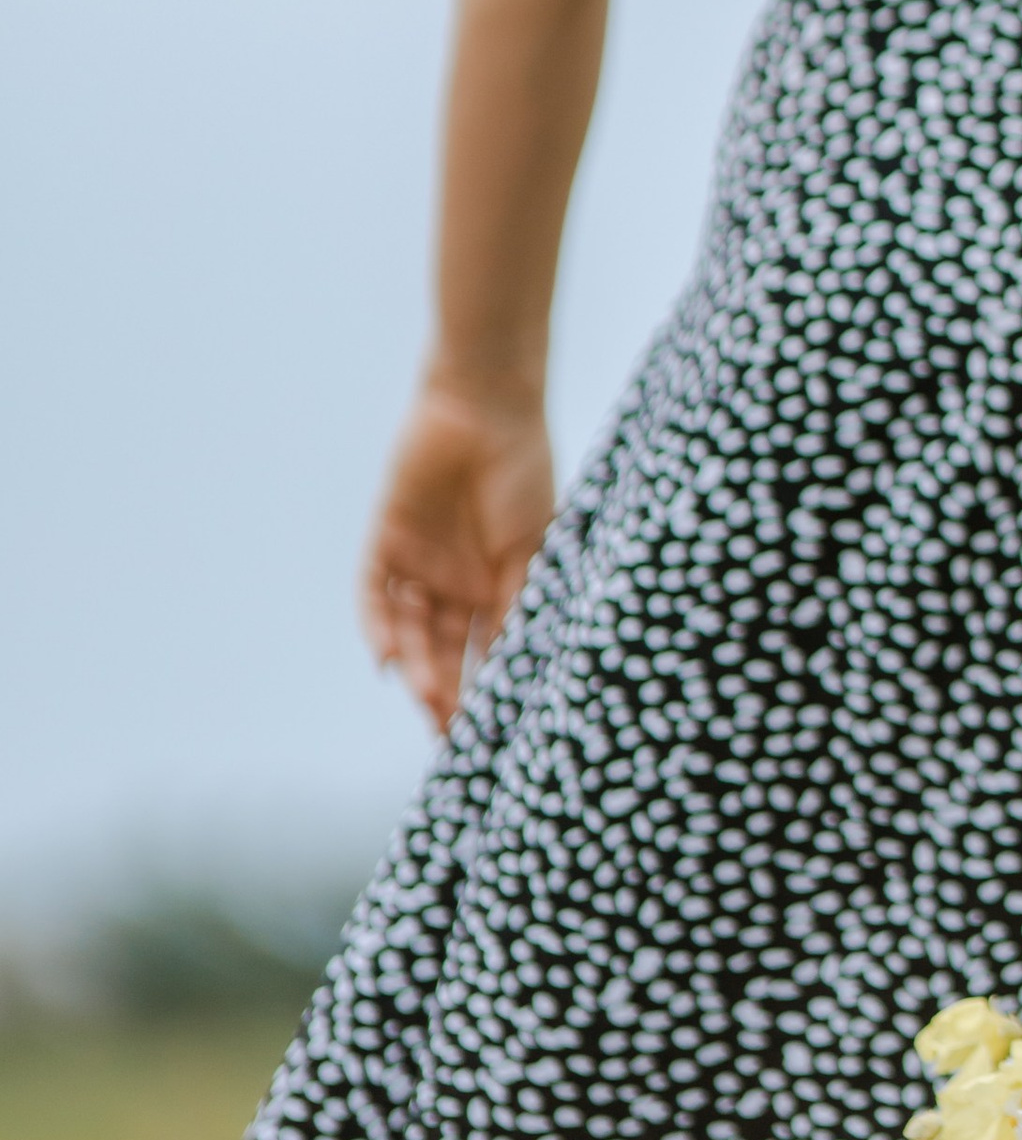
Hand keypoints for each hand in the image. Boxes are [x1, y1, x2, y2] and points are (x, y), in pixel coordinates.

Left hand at [360, 377, 554, 729]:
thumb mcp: (531, 548)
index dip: (481, 689)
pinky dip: (377, 627)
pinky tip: (386, 660)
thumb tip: (510, 671)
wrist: (488, 407)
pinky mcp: (386, 539)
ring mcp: (418, 561)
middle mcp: (453, 579)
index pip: (482, 650)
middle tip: (449, 730)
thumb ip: (515, 604)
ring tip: (427, 697)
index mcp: (494, 583)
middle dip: (445, 690)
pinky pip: (373, 594)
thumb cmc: (523, 474)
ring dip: (416, 665)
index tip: (485, 732)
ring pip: (409, 630)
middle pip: (441, 649)